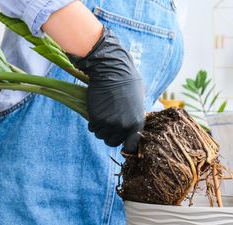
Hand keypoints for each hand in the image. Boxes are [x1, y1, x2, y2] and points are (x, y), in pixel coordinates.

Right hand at [69, 27, 144, 152]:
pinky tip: (96, 112)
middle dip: (110, 135)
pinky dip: (92, 123)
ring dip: (100, 128)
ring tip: (102, 115)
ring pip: (101, 136)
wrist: (112, 71)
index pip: (131, 146)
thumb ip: (137, 116)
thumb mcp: (140, 100)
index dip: (126, 146)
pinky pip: (92, 128)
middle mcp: (124, 126)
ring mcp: (110, 124)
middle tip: (108, 123)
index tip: (122, 142)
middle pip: (113, 142)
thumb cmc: (127, 81)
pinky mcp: (97, 118)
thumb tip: (136, 128)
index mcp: (137, 123)